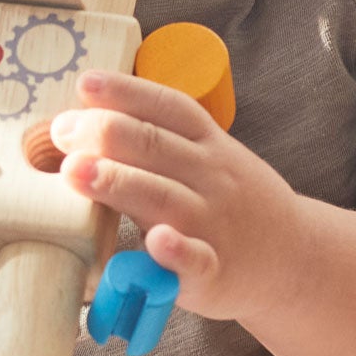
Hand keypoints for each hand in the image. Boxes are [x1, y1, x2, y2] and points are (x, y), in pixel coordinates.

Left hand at [50, 68, 302, 322]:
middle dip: (104, 133)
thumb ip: (161, 142)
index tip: (85, 83)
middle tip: (60, 132)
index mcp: (209, 144)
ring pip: (163, 197)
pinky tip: (156, 241)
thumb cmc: (233, 204)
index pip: (166, 108)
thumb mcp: (211, 159)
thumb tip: (88, 118)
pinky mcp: (214, 272)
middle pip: (156, 146)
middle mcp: (212, 177)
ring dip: (118, 180)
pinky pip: (195, 261)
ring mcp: (214, 224)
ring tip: (75, 171)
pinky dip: (176, 251)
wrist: (295, 259)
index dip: (126, 92)